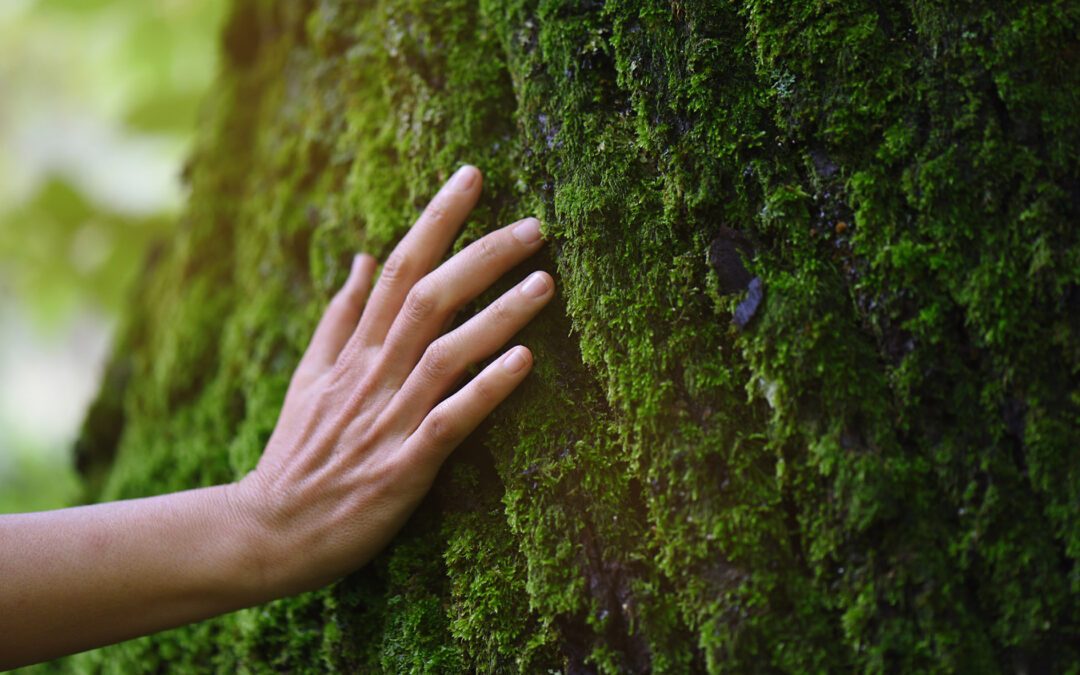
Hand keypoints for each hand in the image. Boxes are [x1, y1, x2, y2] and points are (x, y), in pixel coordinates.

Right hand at [232, 165, 552, 594]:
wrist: (269, 531)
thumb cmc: (299, 454)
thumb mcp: (309, 376)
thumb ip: (339, 317)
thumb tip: (361, 257)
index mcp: (354, 351)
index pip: (398, 267)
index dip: (437, 220)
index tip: (473, 177)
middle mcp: (373, 374)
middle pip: (428, 298)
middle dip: (481, 256)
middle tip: (534, 226)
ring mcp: (388, 419)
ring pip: (445, 353)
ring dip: (497, 315)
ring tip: (545, 282)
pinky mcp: (403, 467)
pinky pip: (449, 421)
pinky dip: (485, 390)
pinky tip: (524, 362)